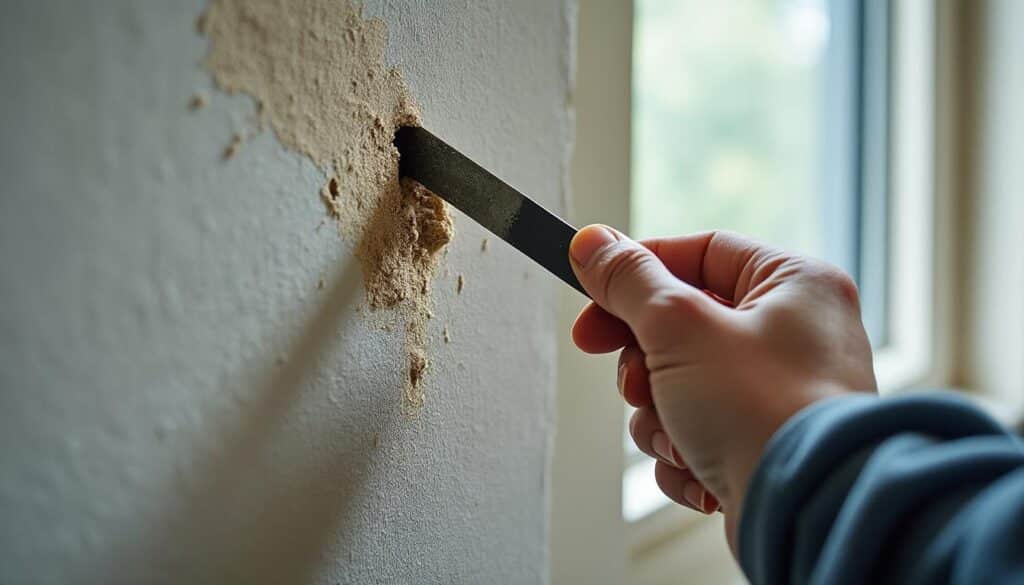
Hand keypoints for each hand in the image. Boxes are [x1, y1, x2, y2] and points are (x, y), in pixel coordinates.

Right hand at [568, 225, 875, 548]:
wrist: (804, 514)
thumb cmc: (764, 410)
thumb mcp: (680, 327)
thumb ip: (630, 281)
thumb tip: (591, 244)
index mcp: (794, 283)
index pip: (699, 253)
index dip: (638, 275)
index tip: (591, 299)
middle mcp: (796, 333)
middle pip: (684, 324)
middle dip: (646, 363)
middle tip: (632, 382)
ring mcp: (781, 392)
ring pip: (682, 383)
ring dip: (659, 415)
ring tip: (675, 436)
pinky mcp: (763, 443)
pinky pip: (699, 431)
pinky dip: (683, 451)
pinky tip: (697, 469)